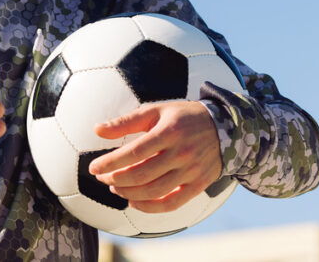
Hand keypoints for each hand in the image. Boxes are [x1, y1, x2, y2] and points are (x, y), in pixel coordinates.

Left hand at [87, 101, 220, 212]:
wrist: (224, 127)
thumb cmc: (183, 117)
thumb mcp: (156, 110)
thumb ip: (126, 121)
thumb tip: (97, 130)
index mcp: (169, 131)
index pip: (133, 152)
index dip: (110, 163)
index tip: (94, 167)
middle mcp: (181, 153)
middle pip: (141, 174)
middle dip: (116, 179)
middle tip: (102, 177)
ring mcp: (191, 171)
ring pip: (154, 191)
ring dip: (128, 193)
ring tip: (115, 188)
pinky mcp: (198, 184)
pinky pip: (172, 203)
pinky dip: (150, 207)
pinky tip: (134, 201)